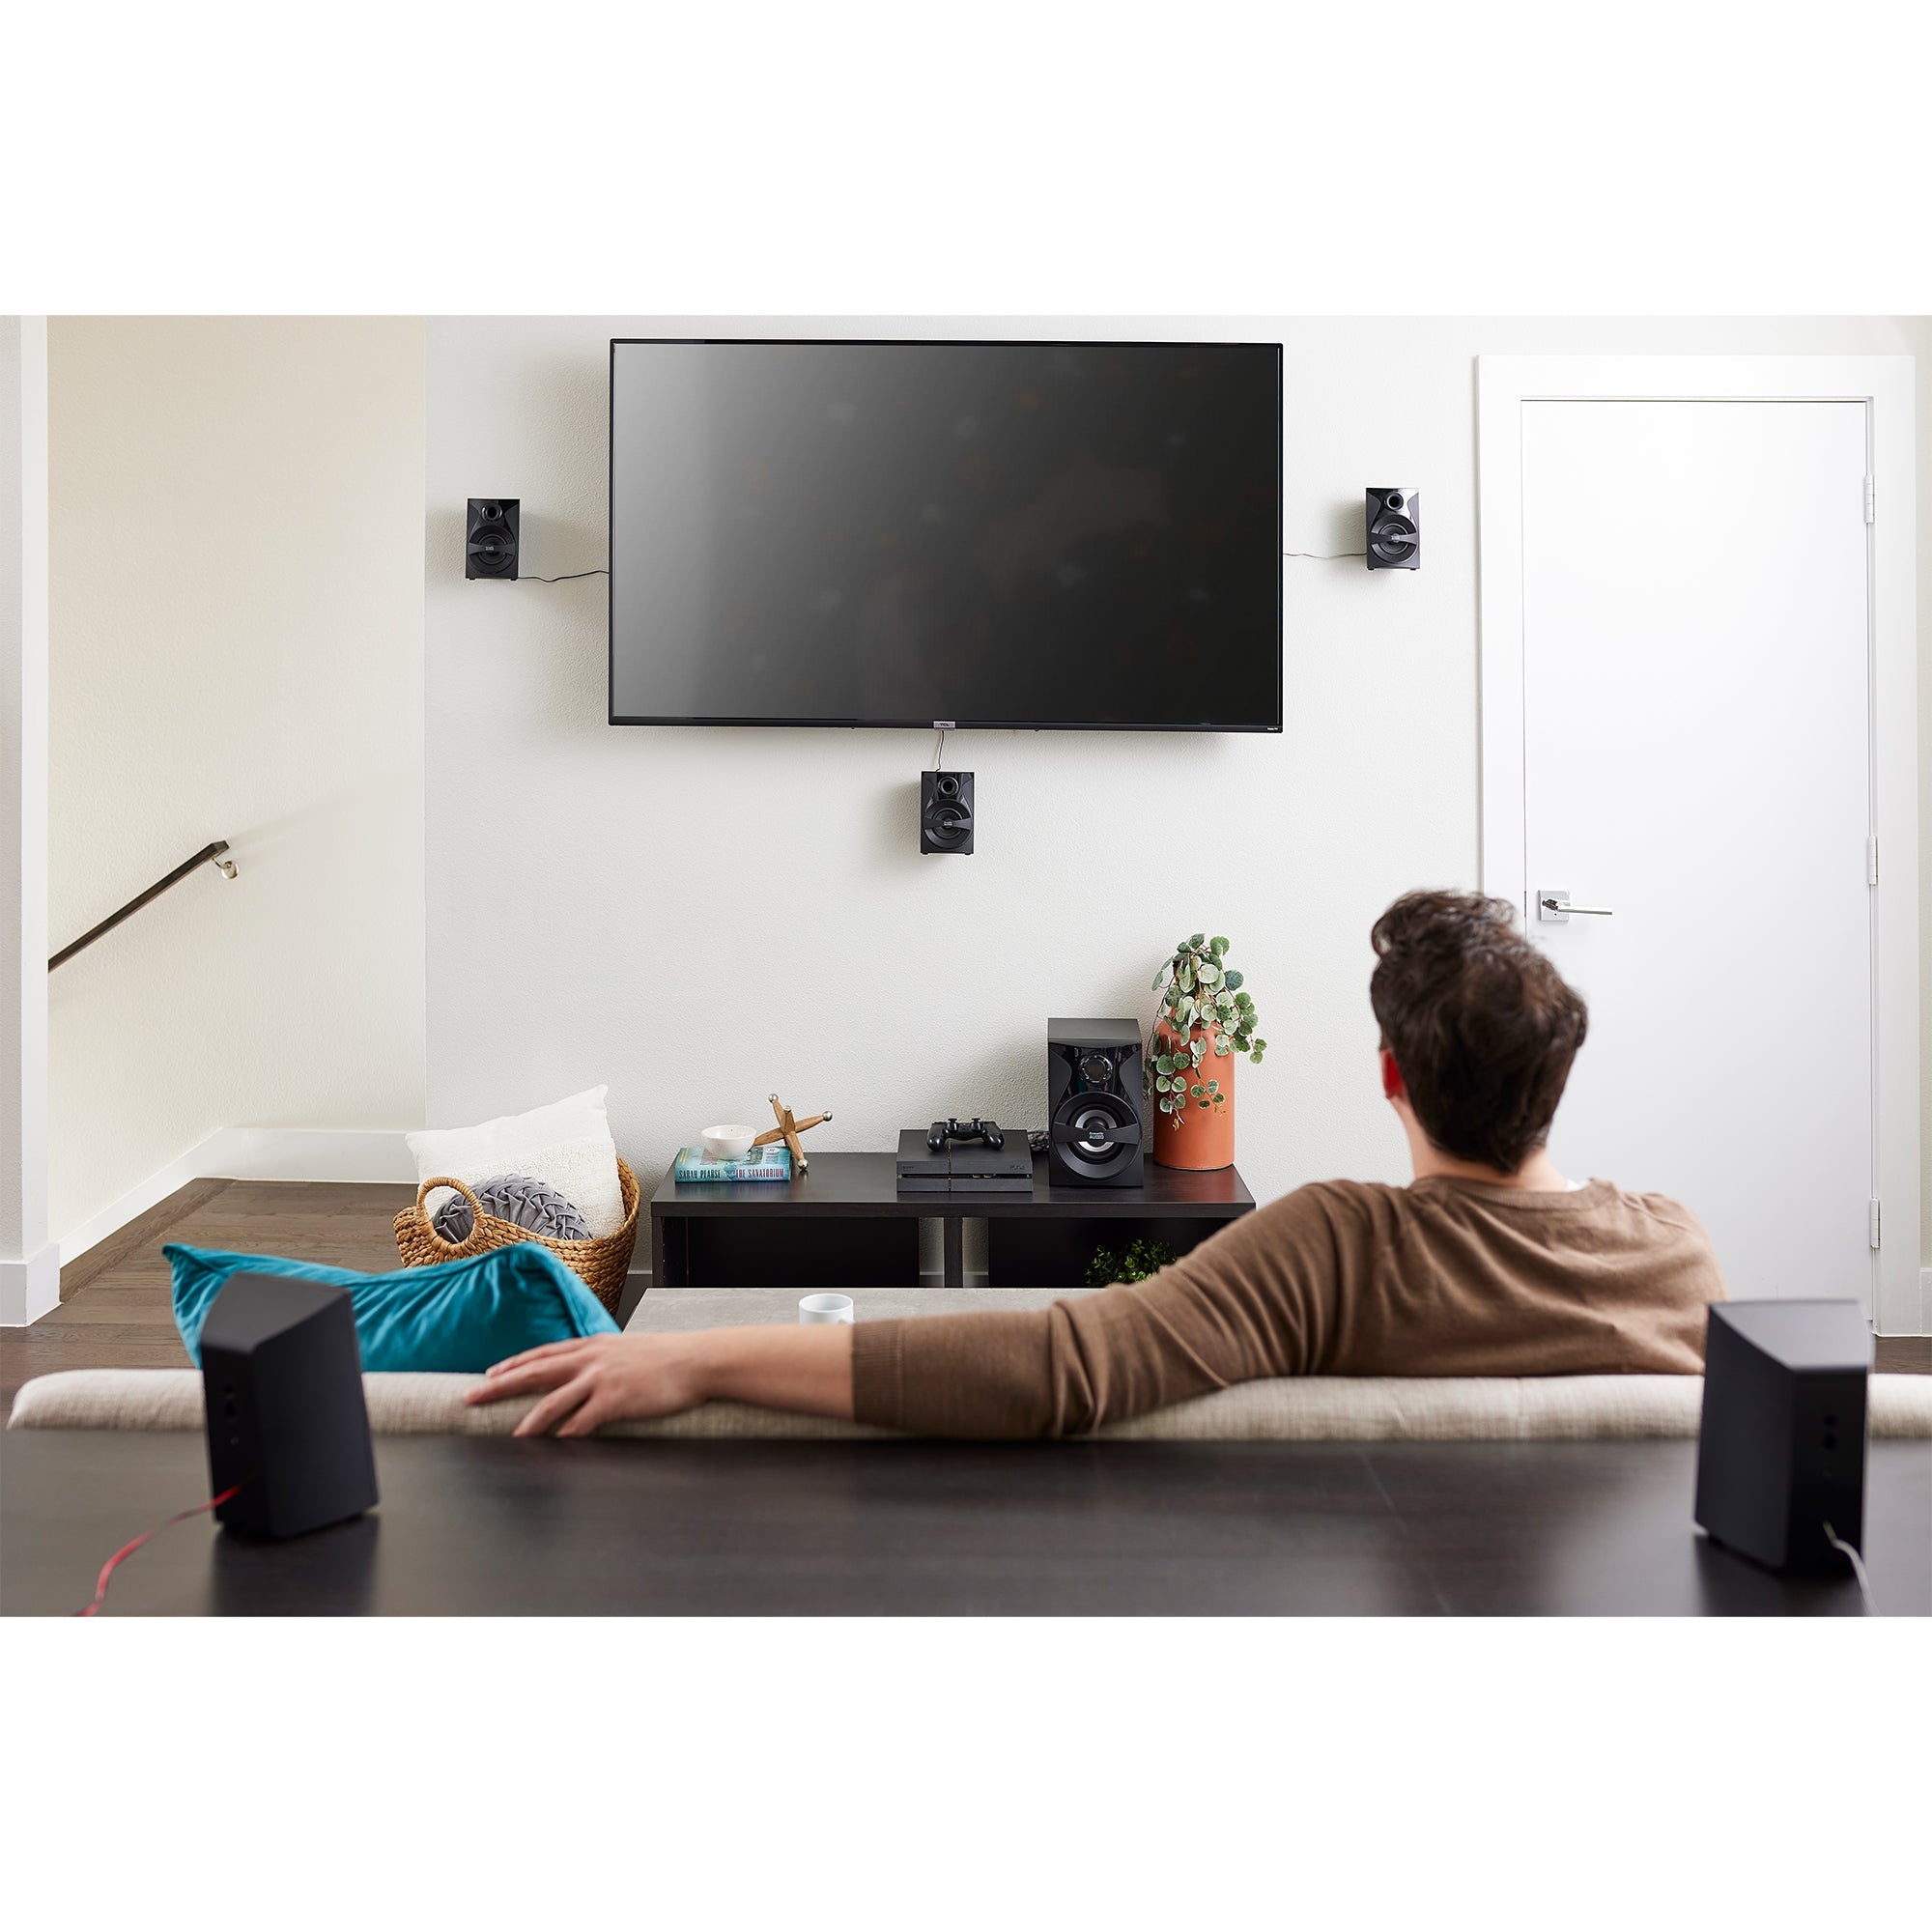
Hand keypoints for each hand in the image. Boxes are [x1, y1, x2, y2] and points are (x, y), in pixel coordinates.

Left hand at [465, 1334, 703, 1437]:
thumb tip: (588, 1372)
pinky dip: (565, 1436)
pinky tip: (553, 1448)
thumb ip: (604, 1359)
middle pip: (535, 1372)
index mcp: (593, 1345)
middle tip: (472, 1396)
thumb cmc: (667, 1359)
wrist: (697, 1361)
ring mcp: (602, 1379)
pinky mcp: (616, 1400)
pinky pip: (582, 1422)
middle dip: (500, 1385)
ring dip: (527, 1422)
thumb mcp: (628, 1350)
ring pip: (552, 1401)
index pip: (543, 1353)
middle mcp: (591, 1359)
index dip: (513, 1364)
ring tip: (509, 1437)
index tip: (490, 1373)